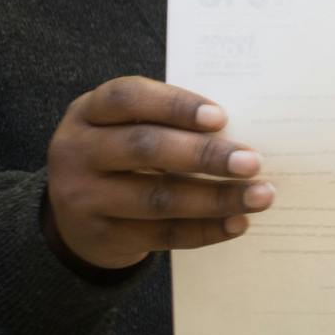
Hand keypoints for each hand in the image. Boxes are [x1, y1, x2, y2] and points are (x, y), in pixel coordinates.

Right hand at [45, 77, 272, 270]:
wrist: (74, 217)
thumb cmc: (121, 156)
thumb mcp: (125, 128)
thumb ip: (167, 124)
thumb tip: (241, 132)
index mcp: (88, 112)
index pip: (127, 98)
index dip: (174, 105)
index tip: (220, 117)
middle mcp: (77, 151)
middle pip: (145, 148)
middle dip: (204, 155)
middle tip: (252, 161)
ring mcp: (84, 198)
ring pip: (157, 198)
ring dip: (215, 198)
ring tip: (259, 195)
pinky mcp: (102, 237)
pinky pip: (162, 235)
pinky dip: (206, 229)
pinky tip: (238, 222)